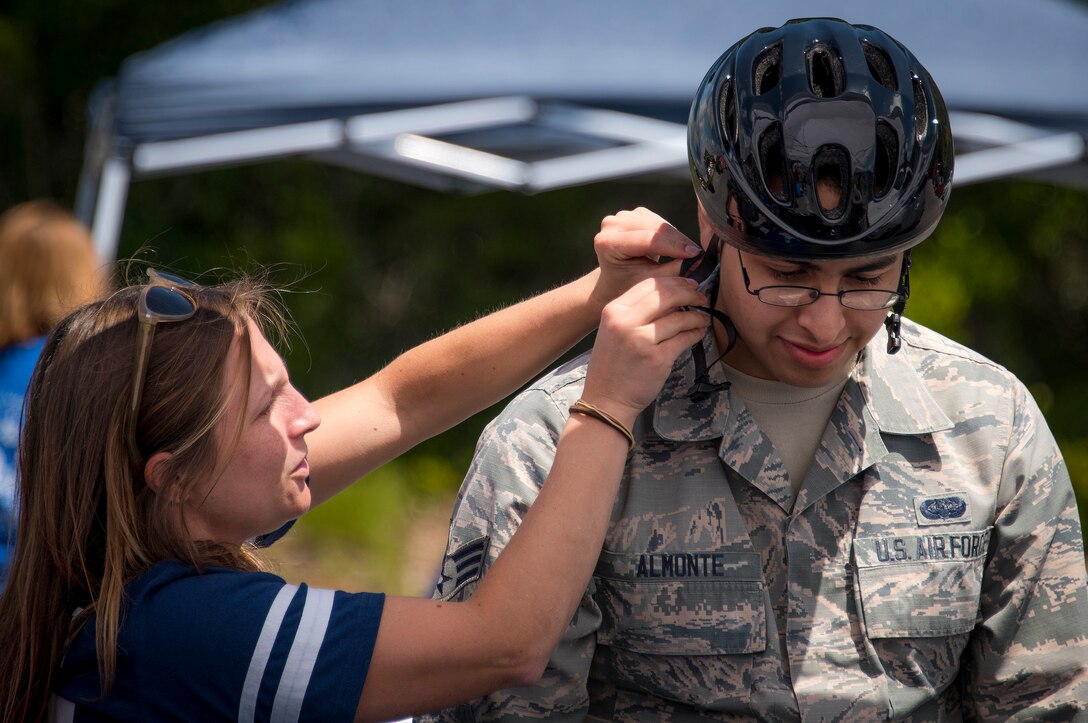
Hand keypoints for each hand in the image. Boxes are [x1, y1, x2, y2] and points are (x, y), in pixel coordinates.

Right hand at [582, 276, 708, 426]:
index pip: (648, 284)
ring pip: (679, 318)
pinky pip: (684, 338)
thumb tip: (672, 296)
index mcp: (613, 311)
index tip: (688, 284)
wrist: (606, 401)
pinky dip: (695, 333)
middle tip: (701, 297)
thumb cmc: (612, 366)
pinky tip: (698, 333)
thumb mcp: (614, 331)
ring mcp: (641, 340)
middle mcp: (625, 322)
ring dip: (696, 316)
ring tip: (702, 318)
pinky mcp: (658, 358)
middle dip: (689, 293)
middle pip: (665, 295)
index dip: (673, 281)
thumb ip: (635, 312)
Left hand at [590, 208, 703, 312]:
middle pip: (655, 228)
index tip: (696, 254)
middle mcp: (611, 224)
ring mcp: (621, 216)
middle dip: (679, 242)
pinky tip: (675, 246)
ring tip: (690, 253)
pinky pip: (659, 220)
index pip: (648, 240)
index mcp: (607, 242)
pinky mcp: (633, 214)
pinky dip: (670, 233)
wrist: (615, 281)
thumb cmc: (628, 286)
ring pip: (659, 223)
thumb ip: (672, 271)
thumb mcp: (649, 282)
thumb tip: (699, 261)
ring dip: (677, 237)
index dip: (674, 246)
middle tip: (699, 255)